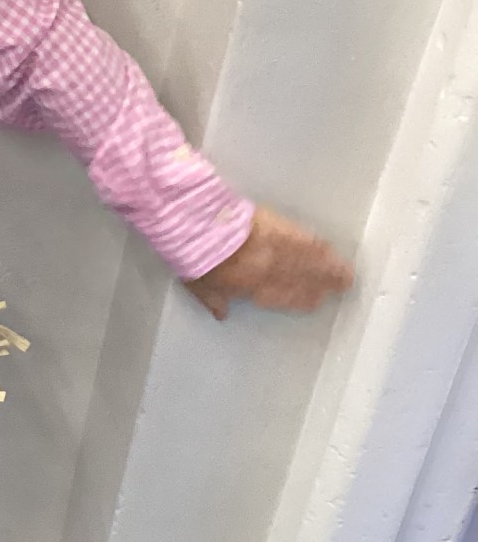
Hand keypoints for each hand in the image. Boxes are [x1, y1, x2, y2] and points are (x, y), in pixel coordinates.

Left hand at [185, 206, 352, 320]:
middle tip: (343, 286)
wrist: (198, 226)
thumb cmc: (195, 257)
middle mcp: (270, 271)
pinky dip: (317, 244)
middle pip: (302, 279)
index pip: (282, 296)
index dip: (301, 300)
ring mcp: (276, 249)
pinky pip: (302, 239)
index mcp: (250, 286)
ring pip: (308, 260)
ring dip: (329, 266)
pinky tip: (329, 247)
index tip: (317, 301)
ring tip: (346, 271)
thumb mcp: (198, 284)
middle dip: (323, 283)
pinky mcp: (277, 227)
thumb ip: (213, 299)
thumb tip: (221, 314)